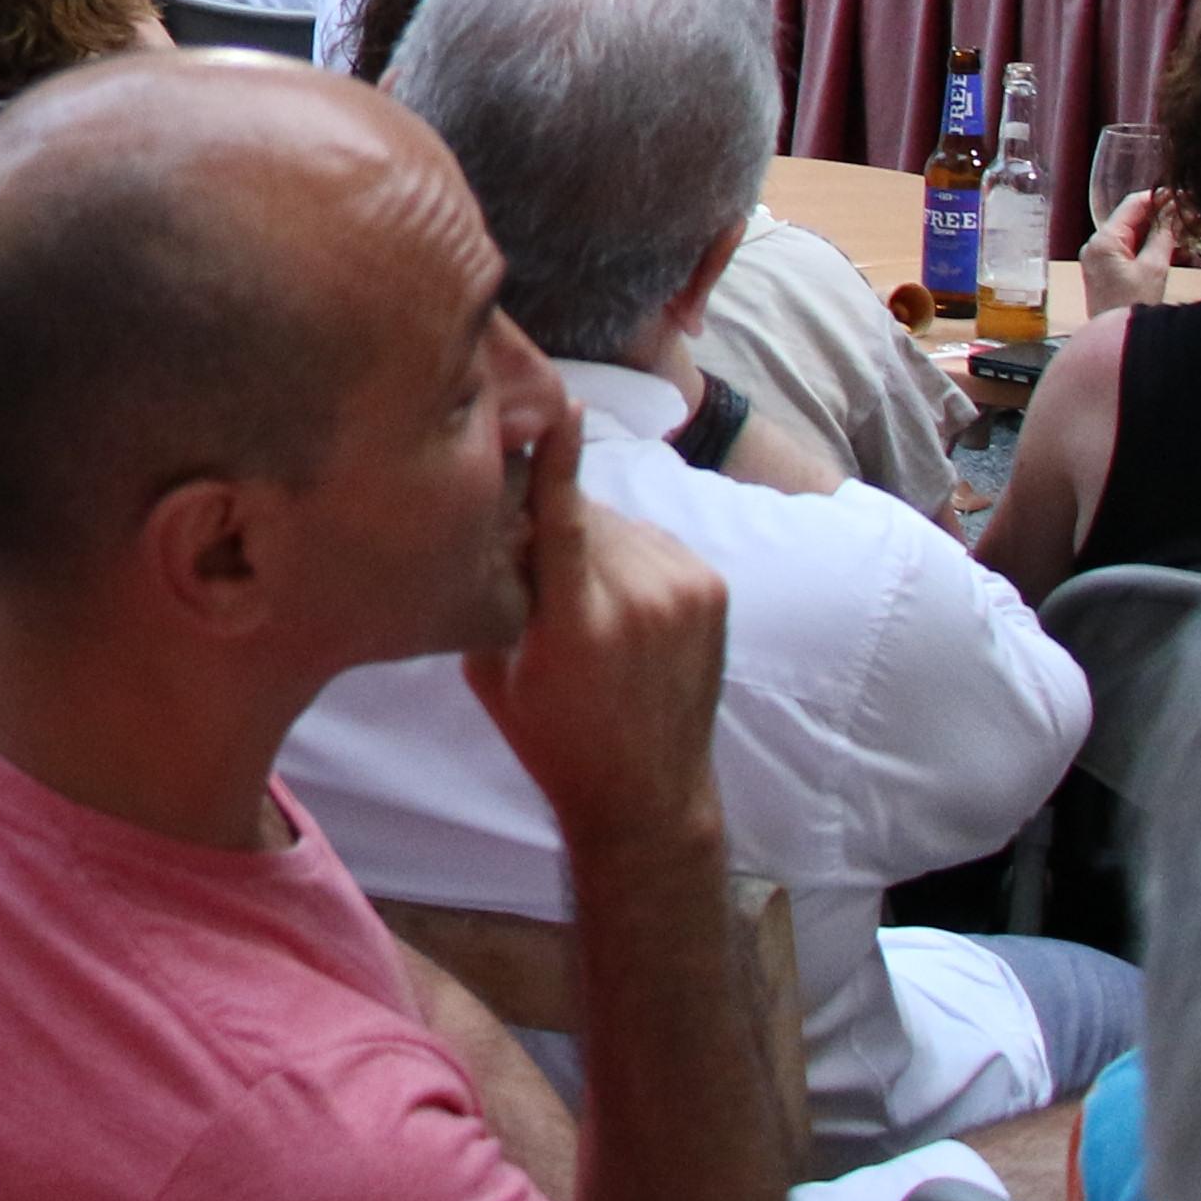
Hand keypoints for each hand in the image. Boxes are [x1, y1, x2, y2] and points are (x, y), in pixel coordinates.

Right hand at [463, 379, 730, 859]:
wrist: (650, 793)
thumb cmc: (554, 739)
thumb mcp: (495, 673)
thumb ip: (494, 594)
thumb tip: (486, 523)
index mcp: (577, 624)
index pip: (564, 519)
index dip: (559, 460)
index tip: (557, 407)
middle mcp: (639, 599)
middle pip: (583, 516)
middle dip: (552, 524)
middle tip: (533, 562)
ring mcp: (686, 591)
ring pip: (619, 525)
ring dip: (593, 541)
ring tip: (582, 594)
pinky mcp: (713, 588)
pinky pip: (653, 541)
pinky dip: (629, 555)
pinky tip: (619, 600)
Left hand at [1081, 186, 1178, 311]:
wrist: (1118, 344)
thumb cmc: (1133, 307)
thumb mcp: (1154, 268)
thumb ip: (1164, 235)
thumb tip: (1174, 209)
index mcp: (1103, 241)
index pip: (1132, 205)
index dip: (1158, 197)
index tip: (1182, 194)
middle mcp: (1096, 245)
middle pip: (1131, 218)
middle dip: (1161, 213)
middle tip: (1190, 210)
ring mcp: (1099, 258)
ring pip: (1132, 233)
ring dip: (1158, 229)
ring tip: (1187, 226)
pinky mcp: (1106, 271)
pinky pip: (1129, 249)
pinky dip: (1149, 245)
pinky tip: (1173, 245)